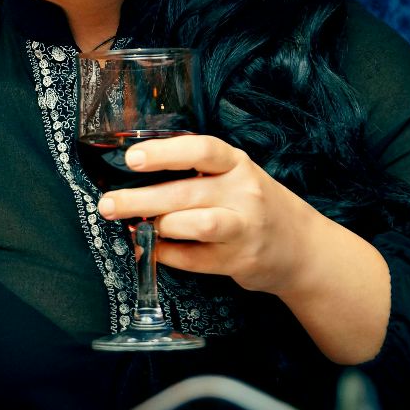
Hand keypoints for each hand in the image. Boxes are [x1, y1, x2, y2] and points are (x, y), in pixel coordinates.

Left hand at [96, 134, 317, 295]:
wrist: (301, 247)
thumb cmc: (254, 204)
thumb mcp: (234, 176)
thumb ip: (195, 173)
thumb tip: (136, 173)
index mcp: (237, 164)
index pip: (201, 150)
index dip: (165, 153)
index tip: (132, 158)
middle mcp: (243, 192)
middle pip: (186, 192)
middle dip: (140, 199)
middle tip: (108, 203)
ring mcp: (244, 227)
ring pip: (195, 225)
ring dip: (159, 227)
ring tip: (135, 227)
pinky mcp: (239, 260)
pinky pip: (194, 259)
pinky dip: (166, 255)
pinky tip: (150, 249)